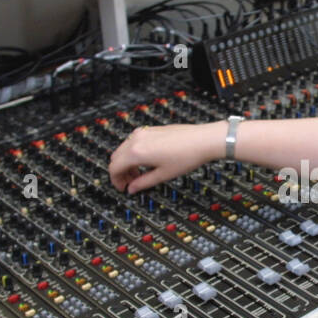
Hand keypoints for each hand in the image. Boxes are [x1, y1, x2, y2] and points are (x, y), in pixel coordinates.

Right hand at [107, 122, 221, 193]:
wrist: (203, 140)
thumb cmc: (187, 156)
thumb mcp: (163, 175)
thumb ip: (143, 183)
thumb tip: (132, 188)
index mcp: (136, 152)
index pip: (114, 167)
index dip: (115, 181)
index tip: (122, 188)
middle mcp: (136, 139)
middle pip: (116, 157)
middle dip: (120, 172)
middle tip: (129, 183)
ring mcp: (143, 132)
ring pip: (123, 149)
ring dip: (126, 162)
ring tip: (138, 174)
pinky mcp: (151, 129)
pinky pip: (133, 142)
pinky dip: (133, 153)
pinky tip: (145, 162)